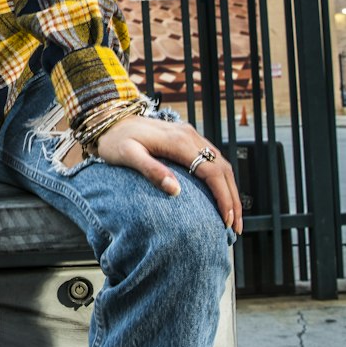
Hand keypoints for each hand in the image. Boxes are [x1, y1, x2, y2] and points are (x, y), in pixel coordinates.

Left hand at [95, 115, 242, 232]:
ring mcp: (190, 136)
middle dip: (233, 200)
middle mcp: (190, 136)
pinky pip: (212, 160)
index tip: (226, 221)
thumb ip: (151, 170)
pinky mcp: (187, 139)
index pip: (212, 172)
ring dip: (230, 191)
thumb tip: (175, 190)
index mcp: (179, 141)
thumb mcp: (127, 155)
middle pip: (223, 169)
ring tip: (232, 218)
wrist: (110, 119)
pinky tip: (220, 197)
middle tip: (235, 228)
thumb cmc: (115, 140)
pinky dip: (221, 180)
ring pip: (221, 164)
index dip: (223, 197)